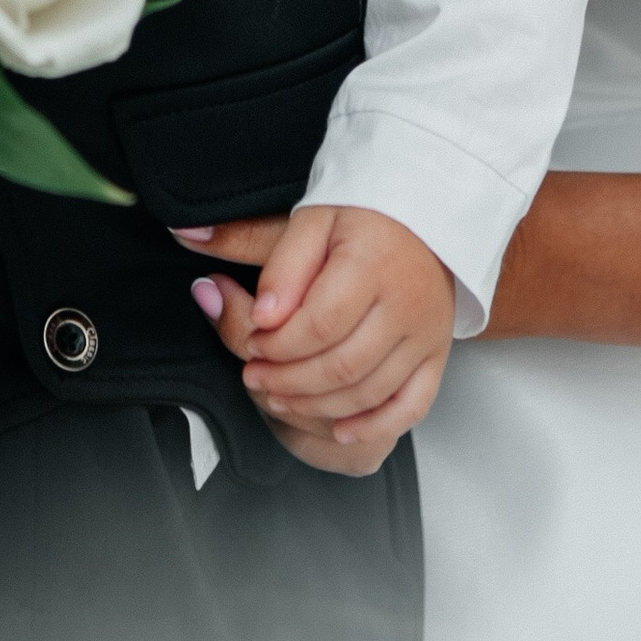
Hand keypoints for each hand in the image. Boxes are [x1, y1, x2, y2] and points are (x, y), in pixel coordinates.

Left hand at [180, 206, 453, 461]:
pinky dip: (374, 424)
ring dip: (317, 406)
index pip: (316, 325)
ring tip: (280, 396)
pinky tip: (341, 429)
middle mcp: (407, 303)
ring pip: (370, 391)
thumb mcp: (308, 216)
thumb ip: (253, 244)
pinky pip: (412, 405)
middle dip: (288, 380)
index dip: (275, 344)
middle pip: (341, 365)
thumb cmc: (365, 212)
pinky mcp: (436, 354)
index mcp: (373, 263)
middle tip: (254, 376)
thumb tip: (205, 273)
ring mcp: (426, 333)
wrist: (429, 210)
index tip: (252, 342)